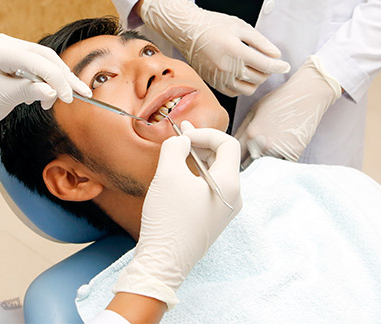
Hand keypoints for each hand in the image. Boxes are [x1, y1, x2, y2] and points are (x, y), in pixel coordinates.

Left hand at [0, 33, 91, 137]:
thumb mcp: (1, 99)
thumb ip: (29, 91)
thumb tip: (53, 92)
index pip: (38, 62)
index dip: (57, 79)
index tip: (69, 98)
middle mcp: (5, 43)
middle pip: (46, 57)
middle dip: (63, 77)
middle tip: (80, 94)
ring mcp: (11, 48)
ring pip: (45, 60)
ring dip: (55, 80)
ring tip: (54, 101)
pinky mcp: (15, 56)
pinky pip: (38, 65)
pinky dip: (45, 80)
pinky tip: (42, 95)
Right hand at [113, 122, 241, 308]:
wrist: (162, 263)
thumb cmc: (168, 218)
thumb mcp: (168, 174)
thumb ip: (176, 147)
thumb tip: (182, 140)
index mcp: (230, 184)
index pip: (227, 144)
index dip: (205, 133)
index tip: (183, 135)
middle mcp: (233, 197)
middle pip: (223, 157)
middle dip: (201, 142)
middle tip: (179, 136)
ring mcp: (224, 209)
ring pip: (216, 171)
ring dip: (197, 157)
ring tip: (177, 151)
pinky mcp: (212, 218)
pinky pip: (209, 186)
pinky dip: (195, 173)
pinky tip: (179, 173)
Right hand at [139, 0, 289, 95]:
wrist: (187, 31)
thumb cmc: (212, 25)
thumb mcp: (239, 26)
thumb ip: (260, 41)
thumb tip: (276, 55)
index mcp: (235, 51)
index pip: (266, 65)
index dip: (280, 66)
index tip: (285, 66)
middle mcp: (227, 67)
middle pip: (259, 78)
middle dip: (268, 71)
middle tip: (268, 62)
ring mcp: (219, 77)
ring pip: (248, 89)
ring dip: (256, 81)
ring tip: (255, 69)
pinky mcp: (212, 82)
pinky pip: (234, 92)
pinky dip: (242, 86)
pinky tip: (242, 75)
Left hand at [235, 56, 341, 161]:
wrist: (305, 97)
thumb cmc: (277, 101)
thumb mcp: (253, 111)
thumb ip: (241, 130)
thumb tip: (232, 147)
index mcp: (251, 133)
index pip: (237, 155)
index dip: (234, 159)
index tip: (235, 161)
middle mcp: (263, 144)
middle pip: (248, 165)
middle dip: (246, 166)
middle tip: (246, 167)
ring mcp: (279, 151)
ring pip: (264, 169)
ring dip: (261, 169)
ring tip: (260, 166)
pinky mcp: (294, 154)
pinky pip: (280, 167)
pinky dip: (276, 167)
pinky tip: (275, 163)